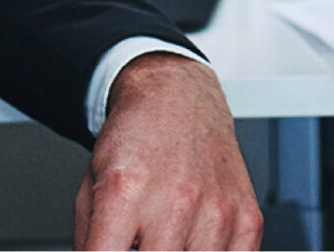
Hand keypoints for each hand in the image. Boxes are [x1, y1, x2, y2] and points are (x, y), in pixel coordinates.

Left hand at [76, 52, 262, 250]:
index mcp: (125, 193)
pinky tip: (196, 242)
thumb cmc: (135, 139)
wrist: (178, 96)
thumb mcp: (90, 185)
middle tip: (140, 241)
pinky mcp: (246, 218)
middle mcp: (174, 202)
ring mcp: (215, 212)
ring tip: (166, 240)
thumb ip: (87, 239)